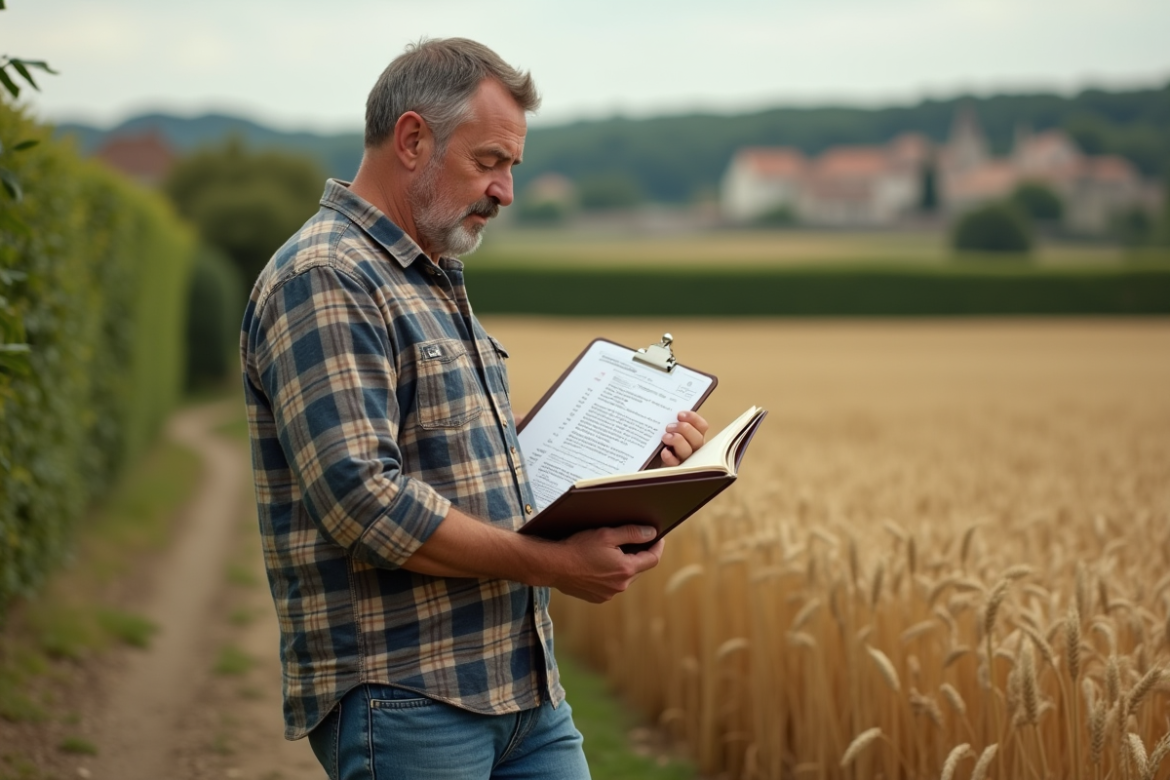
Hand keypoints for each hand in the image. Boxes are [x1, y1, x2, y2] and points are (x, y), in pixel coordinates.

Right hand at [549, 525, 664, 602]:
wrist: (553, 566)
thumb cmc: (578, 548)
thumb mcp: (606, 534)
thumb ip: (632, 533)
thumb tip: (652, 533)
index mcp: (625, 569)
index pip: (652, 559)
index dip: (657, 546)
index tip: (658, 537)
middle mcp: (620, 585)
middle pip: (639, 568)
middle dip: (639, 554)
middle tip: (633, 540)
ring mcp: (608, 594)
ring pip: (625, 577)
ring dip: (624, 565)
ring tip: (613, 551)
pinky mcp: (597, 598)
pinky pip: (612, 585)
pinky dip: (611, 574)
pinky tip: (600, 564)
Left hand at [659, 410, 708, 465]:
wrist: (650, 460)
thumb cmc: (662, 441)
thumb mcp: (670, 430)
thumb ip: (673, 422)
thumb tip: (667, 412)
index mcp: (695, 436)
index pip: (702, 426)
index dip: (693, 418)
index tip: (680, 414)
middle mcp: (693, 448)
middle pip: (698, 439)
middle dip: (684, 429)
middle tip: (669, 427)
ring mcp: (685, 459)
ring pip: (688, 451)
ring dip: (677, 441)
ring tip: (665, 437)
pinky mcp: (674, 468)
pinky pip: (675, 464)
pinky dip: (670, 457)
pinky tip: (664, 451)